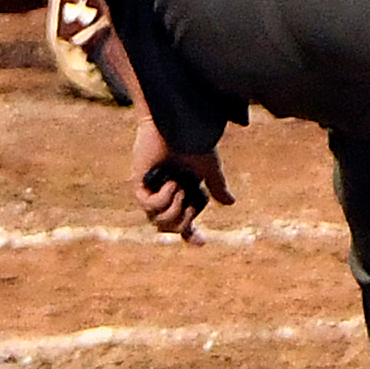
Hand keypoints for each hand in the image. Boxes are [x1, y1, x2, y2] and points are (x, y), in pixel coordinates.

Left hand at [128, 118, 232, 241]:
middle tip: (191, 201)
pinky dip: (165, 197)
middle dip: (185, 220)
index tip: (202, 243)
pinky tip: (170, 182)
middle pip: (171, 228)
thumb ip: (217, 187)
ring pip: (159, 223)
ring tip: (178, 187)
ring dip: (175, 208)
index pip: (183, 223)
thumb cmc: (193, 142)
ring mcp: (150, 192)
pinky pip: (151, 207)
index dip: (191, 236)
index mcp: (181, 194)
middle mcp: (163, 196)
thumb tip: (231, 203)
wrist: (180, 125)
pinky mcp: (139, 186)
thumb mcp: (210, 169)